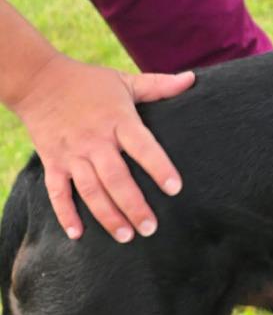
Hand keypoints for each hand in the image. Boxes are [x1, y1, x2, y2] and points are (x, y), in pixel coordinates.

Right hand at [11, 56, 194, 241]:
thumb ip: (159, 86)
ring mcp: (72, 153)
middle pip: (116, 178)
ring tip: (126, 236)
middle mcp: (95, 140)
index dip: (159, 167)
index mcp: (118, 121)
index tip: (175, 188)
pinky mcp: (52, 162)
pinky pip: (57, 192)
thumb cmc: (89, 82)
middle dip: (134, 205)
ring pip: (90, 190)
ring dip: (107, 215)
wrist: (37, 80)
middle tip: (150, 228)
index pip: (143, 147)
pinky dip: (65, 214)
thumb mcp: (124, 81)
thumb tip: (192, 79)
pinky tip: (77, 234)